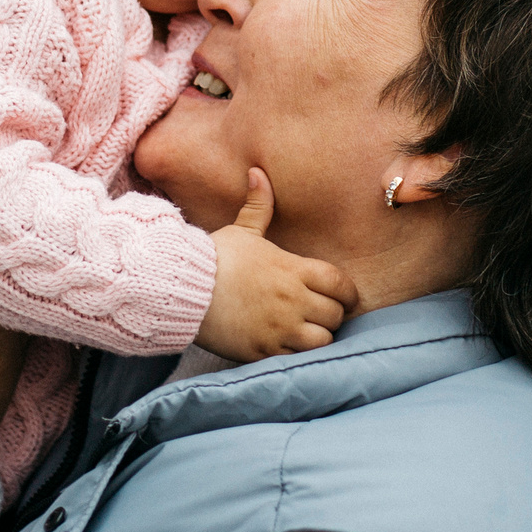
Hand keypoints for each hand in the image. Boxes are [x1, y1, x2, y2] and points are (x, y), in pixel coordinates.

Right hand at [196, 169, 359, 360]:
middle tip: (322, 314)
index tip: (342, 295)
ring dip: (319, 337)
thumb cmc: (215, 259)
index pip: (340, 283)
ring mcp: (280, 328)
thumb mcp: (241, 231)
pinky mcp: (265, 351)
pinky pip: (298, 359)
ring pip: (323, 340)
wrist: (183, 291)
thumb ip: (258, 206)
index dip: (347, 292)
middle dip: (333, 315)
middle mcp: (293, 299)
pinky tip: (288, 346)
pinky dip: (298, 355)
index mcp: (293, 269)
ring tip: (307, 332)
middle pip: (336, 314)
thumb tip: (257, 171)